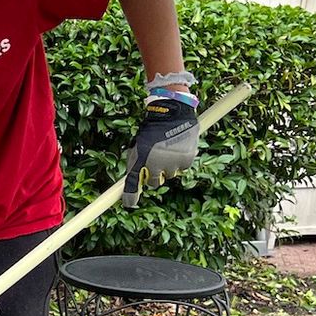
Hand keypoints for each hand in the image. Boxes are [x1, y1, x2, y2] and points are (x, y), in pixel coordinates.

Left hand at [122, 92, 199, 208]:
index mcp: (141, 159)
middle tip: (156, 161)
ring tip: (168, 150)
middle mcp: (156, 164)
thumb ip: (135, 163)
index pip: (133, 183)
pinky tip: (178, 147)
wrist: (172, 112)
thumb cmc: (152, 128)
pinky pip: (182, 167)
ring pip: (169, 175)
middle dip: (154, 174)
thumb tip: (133, 181)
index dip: (130, 196)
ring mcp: (172, 163)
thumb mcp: (138, 145)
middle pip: (154, 182)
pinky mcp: (186, 160)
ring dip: (168, 167)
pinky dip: (181, 161)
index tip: (129, 203)